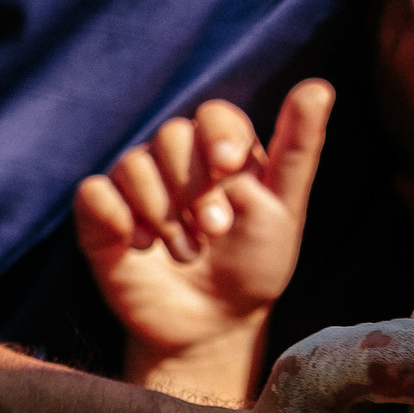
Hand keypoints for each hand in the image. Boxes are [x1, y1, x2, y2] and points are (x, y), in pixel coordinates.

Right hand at [75, 79, 333, 393]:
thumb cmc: (253, 266)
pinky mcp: (102, 216)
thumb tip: (319, 87)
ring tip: (186, 251)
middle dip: (195, 186)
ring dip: (164, 212)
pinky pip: (94, 192)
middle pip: (172, 135)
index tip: (228, 166)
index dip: (218, 137)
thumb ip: (299, 149)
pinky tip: (141, 246)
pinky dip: (119, 217)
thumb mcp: (285, 211)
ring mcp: (137, 187)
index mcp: (221, 152)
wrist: (213, 325)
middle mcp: (176, 161)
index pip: (214, 116)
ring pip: (133, 164)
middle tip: (213, 230)